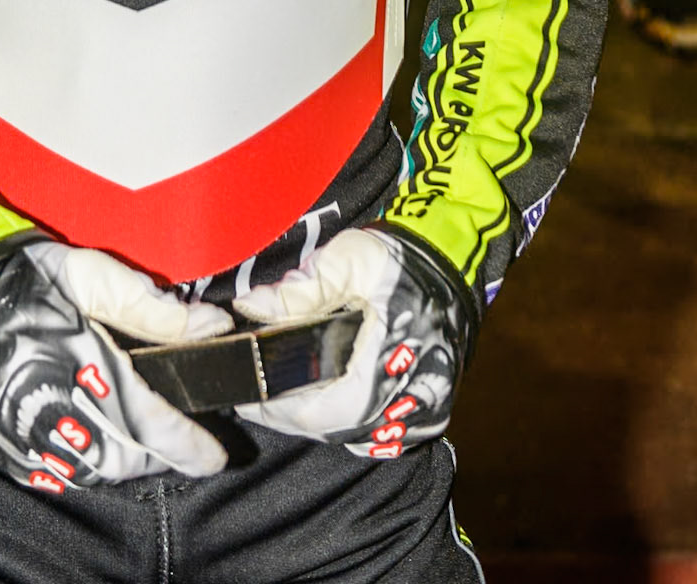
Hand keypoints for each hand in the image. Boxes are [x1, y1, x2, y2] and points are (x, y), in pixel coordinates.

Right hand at [0, 239, 230, 492]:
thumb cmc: (34, 279)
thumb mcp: (95, 276)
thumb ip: (153, 307)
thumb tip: (212, 326)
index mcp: (81, 365)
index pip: (147, 420)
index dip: (185, 443)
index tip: (215, 456)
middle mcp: (55, 409)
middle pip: (124, 456)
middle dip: (160, 455)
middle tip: (186, 445)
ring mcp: (28, 434)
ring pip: (95, 471)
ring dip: (129, 462)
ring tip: (150, 444)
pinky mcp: (10, 445)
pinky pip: (63, 472)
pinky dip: (94, 464)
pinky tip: (106, 444)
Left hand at [232, 226, 473, 458]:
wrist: (448, 264)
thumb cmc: (396, 259)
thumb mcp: (346, 261)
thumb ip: (299, 290)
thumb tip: (250, 308)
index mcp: (393, 357)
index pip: (330, 408)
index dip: (284, 410)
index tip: (249, 398)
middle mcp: (415, 394)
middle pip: (339, 428)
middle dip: (294, 416)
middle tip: (259, 399)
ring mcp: (426, 411)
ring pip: (357, 436)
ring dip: (320, 421)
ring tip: (285, 398)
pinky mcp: (430, 415)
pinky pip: (380, 435)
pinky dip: (348, 425)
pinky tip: (325, 404)